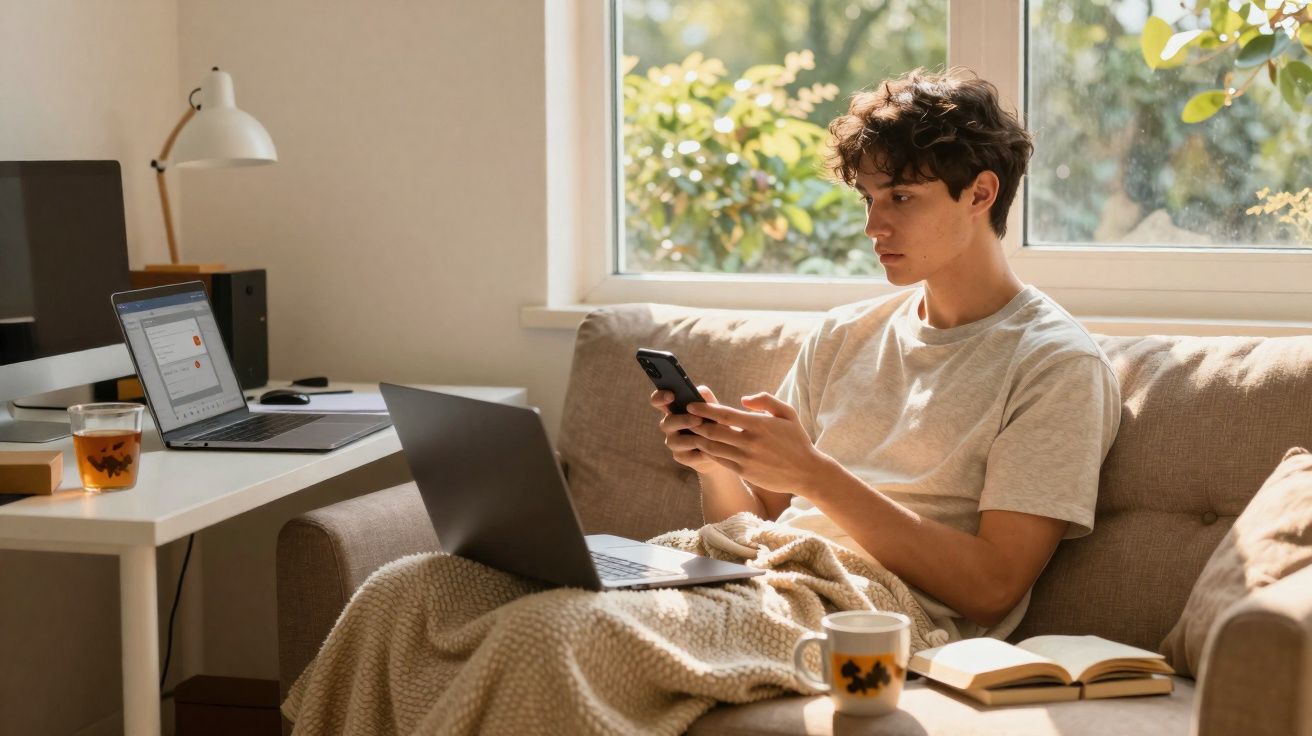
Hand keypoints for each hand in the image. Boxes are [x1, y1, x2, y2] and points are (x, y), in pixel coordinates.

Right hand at [650, 385, 731, 475]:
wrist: (723, 448)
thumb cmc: (714, 423)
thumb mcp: (713, 408)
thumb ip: (706, 398)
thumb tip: (701, 392)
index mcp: (673, 409)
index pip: (658, 401)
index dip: (660, 397)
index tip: (671, 395)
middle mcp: (670, 425)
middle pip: (667, 422)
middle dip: (682, 420)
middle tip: (698, 420)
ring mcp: (673, 442)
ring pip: (675, 441)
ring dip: (691, 438)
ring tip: (707, 437)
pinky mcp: (681, 457)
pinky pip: (687, 456)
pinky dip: (700, 453)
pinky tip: (711, 451)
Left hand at [684, 392, 831, 494]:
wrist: (806, 472)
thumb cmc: (796, 440)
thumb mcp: (787, 413)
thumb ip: (766, 401)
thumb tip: (742, 400)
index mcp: (758, 425)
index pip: (724, 415)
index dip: (704, 409)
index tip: (691, 404)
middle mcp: (749, 442)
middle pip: (713, 431)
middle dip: (696, 423)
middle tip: (685, 417)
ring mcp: (745, 459)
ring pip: (713, 447)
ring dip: (699, 438)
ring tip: (689, 431)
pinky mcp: (744, 472)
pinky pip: (720, 461)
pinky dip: (708, 453)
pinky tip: (702, 446)